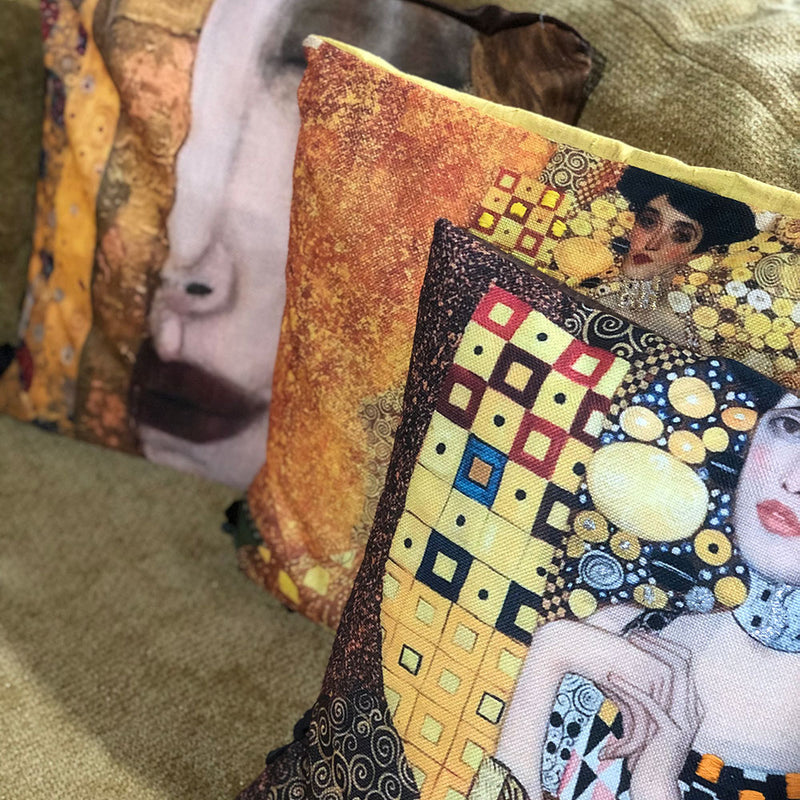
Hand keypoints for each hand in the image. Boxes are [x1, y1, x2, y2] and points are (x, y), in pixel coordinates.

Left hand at [600, 633, 702, 799]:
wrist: (654, 784)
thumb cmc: (646, 750)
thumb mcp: (648, 717)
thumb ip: (645, 697)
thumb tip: (624, 670)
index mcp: (691, 704)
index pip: (684, 662)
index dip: (664, 645)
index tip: (641, 635)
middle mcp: (693, 709)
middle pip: (683, 662)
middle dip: (658, 644)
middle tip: (634, 635)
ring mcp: (685, 721)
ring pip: (673, 674)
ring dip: (649, 656)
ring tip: (626, 646)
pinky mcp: (670, 732)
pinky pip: (650, 702)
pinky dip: (629, 687)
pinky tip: (611, 679)